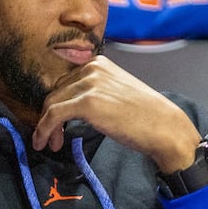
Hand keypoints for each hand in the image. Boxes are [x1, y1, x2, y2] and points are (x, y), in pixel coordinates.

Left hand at [31, 56, 201, 173]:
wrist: (163, 126)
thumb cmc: (145, 116)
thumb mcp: (115, 93)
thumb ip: (95, 92)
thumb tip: (72, 107)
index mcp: (98, 63)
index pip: (64, 82)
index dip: (55, 104)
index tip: (55, 124)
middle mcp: (91, 68)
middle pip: (55, 92)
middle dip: (49, 117)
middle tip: (53, 139)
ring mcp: (89, 84)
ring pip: (51, 103)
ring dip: (45, 127)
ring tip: (50, 145)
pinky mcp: (87, 102)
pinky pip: (53, 115)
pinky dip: (44, 130)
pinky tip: (44, 143)